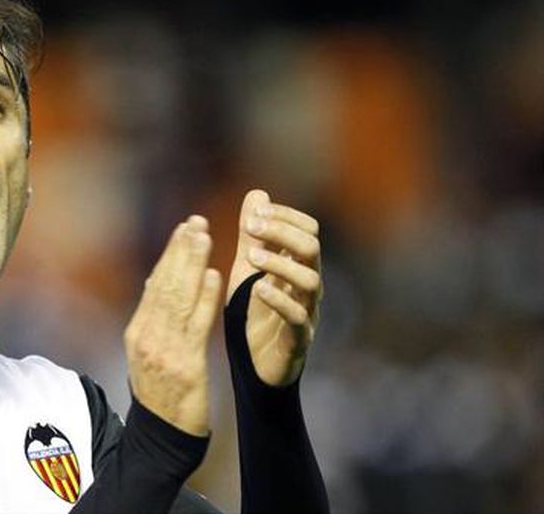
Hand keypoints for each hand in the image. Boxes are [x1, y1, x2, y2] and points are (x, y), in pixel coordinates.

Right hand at [125, 216, 222, 435]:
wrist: (162, 438)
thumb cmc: (162, 394)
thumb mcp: (149, 353)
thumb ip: (155, 318)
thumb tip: (158, 279)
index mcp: (137, 332)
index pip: (155, 283)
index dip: (170, 254)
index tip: (184, 228)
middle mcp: (146, 337)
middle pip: (163, 284)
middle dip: (181, 250)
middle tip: (196, 221)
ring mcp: (162, 351)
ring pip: (178, 298)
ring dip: (192, 264)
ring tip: (205, 237)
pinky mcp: (184, 366)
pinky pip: (196, 325)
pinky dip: (204, 298)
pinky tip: (214, 277)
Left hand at [228, 189, 321, 386]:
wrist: (255, 366)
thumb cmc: (254, 313)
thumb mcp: (247, 268)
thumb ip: (252, 234)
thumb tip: (257, 194)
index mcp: (299, 266)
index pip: (307, 229)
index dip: (285, 216)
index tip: (255, 212)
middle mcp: (308, 286)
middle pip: (312, 248)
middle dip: (282, 232)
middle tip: (250, 227)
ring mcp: (306, 312)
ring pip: (310, 280)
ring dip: (279, 263)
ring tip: (250, 256)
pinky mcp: (298, 340)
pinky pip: (297, 317)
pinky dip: (278, 300)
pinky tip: (258, 289)